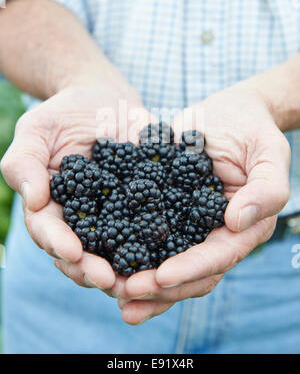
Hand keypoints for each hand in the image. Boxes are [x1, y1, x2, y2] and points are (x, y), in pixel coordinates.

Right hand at [0, 72, 152, 294]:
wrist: (105, 97)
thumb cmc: (64, 111)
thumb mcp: (38, 129)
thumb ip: (26, 162)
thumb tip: (35, 200)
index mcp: (54, 205)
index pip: (49, 231)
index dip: (59, 245)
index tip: (73, 252)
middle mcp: (84, 217)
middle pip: (83, 252)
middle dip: (93, 269)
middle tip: (109, 279)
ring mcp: (115, 212)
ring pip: (118, 248)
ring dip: (127, 268)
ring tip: (140, 281)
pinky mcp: (145, 202)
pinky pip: (151, 223)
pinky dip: (159, 240)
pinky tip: (171, 251)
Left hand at [115, 86, 289, 323]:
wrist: (227, 112)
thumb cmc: (253, 128)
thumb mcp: (269, 152)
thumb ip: (267, 188)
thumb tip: (237, 222)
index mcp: (244, 227)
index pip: (219, 256)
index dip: (190, 269)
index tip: (161, 277)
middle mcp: (216, 233)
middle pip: (191, 272)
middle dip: (159, 287)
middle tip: (125, 292)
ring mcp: (189, 224)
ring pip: (168, 262)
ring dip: (142, 282)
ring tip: (112, 290)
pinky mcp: (167, 209)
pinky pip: (148, 235)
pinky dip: (130, 250)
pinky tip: (106, 258)